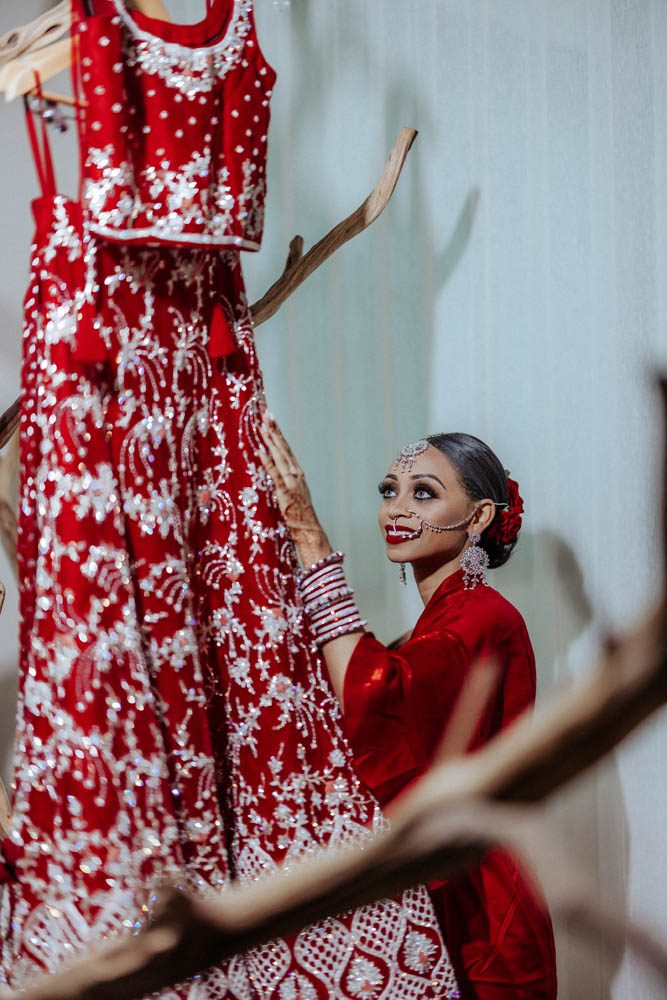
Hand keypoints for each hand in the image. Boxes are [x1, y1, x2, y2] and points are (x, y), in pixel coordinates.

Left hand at [259, 413, 331, 566]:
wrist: (309, 529)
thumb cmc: (299, 515)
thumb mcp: (293, 494)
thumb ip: (285, 482)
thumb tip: (274, 473)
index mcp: (298, 473)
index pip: (287, 448)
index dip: (278, 433)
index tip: (271, 419)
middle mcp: (296, 473)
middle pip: (283, 447)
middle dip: (273, 429)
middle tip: (265, 412)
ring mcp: (291, 482)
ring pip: (278, 456)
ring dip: (269, 440)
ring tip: (260, 425)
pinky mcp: (284, 491)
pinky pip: (274, 473)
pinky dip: (267, 461)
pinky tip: (260, 450)